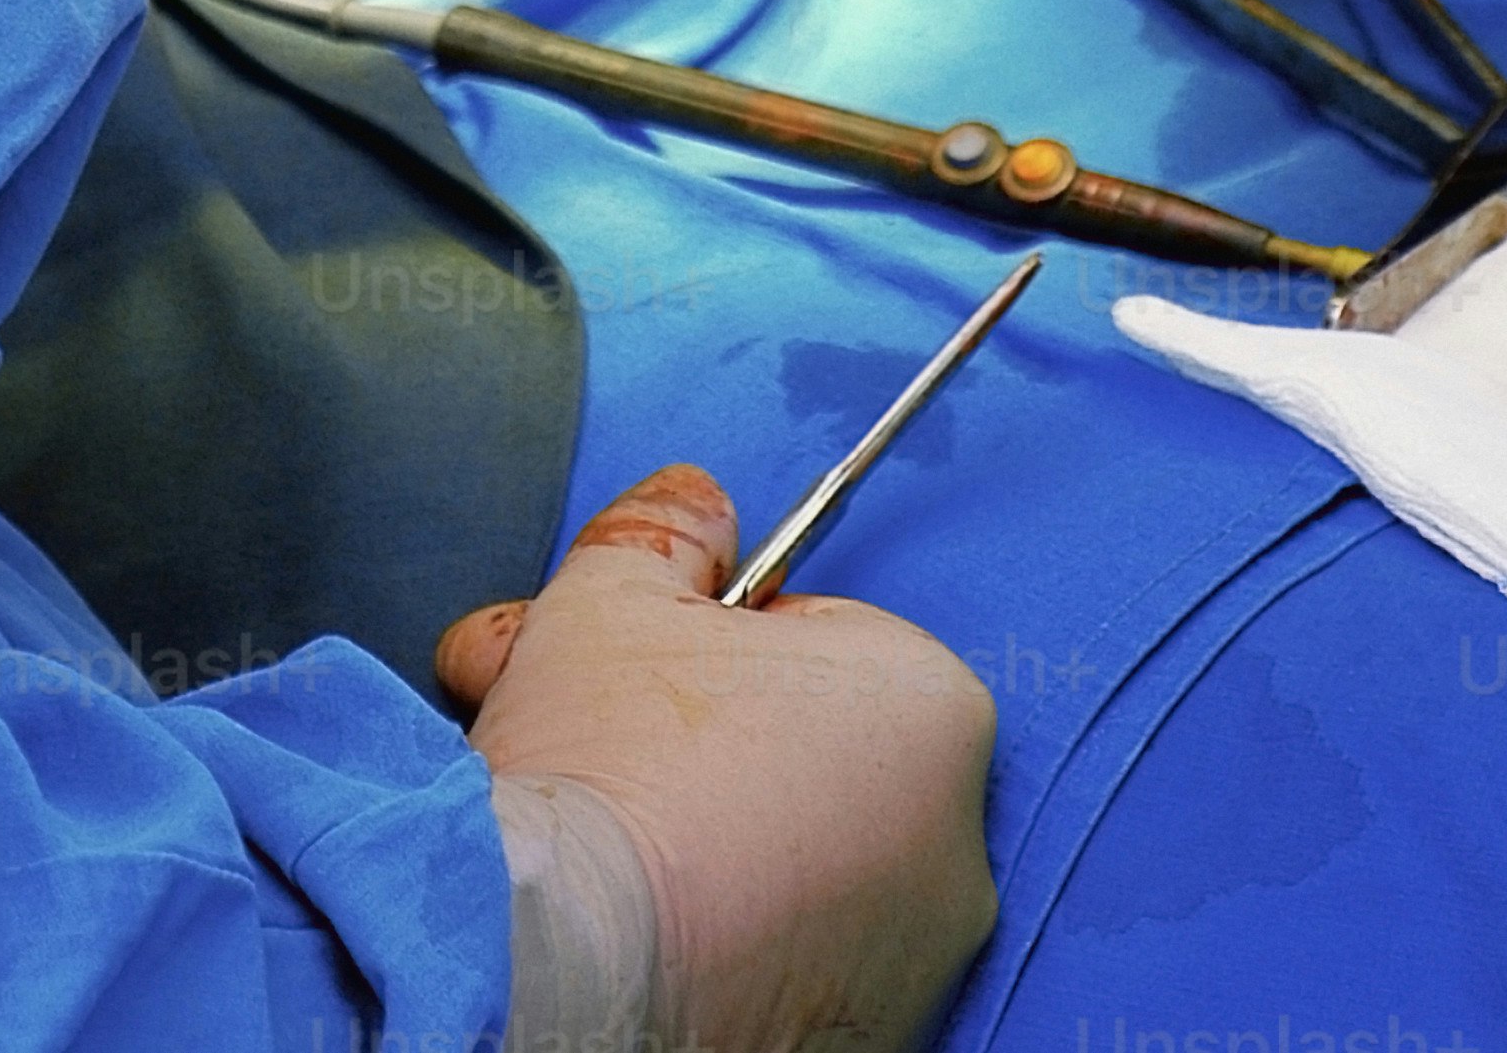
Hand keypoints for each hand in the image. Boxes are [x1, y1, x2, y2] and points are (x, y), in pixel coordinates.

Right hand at [444, 464, 995, 1052]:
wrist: (550, 959)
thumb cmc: (606, 763)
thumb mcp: (613, 592)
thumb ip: (668, 532)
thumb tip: (696, 507)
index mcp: (929, 712)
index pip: (823, 637)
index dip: (717, 639)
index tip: (646, 664)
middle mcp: (955, 854)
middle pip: (808, 749)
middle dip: (702, 731)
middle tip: (596, 727)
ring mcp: (914, 971)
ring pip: (797, 859)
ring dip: (707, 825)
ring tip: (591, 822)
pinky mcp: (861, 1048)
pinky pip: (791, 957)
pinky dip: (724, 931)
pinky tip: (628, 915)